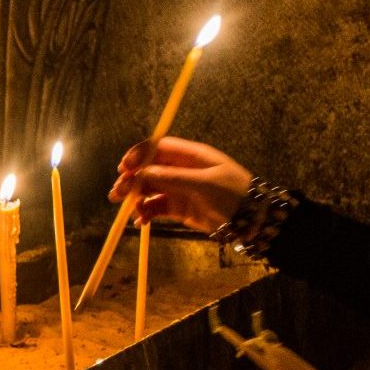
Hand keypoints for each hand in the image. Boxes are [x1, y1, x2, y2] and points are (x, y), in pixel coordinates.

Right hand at [106, 136, 251, 232]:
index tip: (124, 167)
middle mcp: (182, 170)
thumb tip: (142, 173)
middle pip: (149, 169)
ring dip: (135, 197)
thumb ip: (172, 178)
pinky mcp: (180, 208)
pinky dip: (146, 213)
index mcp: (190, 156)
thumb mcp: (204, 183)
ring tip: (125, 208)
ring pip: (150, 189)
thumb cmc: (234, 194)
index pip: (158, 148)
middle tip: (117, 192)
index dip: (139, 155)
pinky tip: (140, 221)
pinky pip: (157, 208)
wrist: (252, 220)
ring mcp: (180, 189)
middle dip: (132, 179)